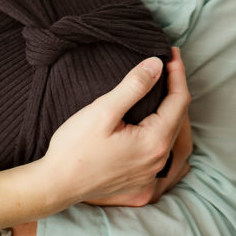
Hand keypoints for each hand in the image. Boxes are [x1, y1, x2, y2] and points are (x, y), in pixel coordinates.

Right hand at [41, 51, 189, 205]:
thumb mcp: (102, 111)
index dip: (178, 73)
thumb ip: (133, 86)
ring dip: (169, 110)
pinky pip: (161, 150)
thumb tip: (157, 64)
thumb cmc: (75, 148)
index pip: (179, 100)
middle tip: (168, 66)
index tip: (172, 52)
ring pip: (171, 134)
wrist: (57, 184)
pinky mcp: (141, 180)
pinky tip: (150, 122)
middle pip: (179, 117)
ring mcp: (151, 173)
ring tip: (161, 89)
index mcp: (155, 141)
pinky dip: (162, 130)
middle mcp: (159, 160)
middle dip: (175, 89)